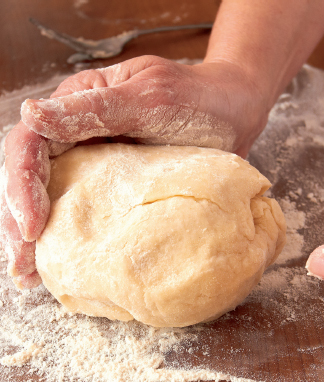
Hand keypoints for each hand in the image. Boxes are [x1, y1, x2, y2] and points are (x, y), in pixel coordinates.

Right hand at [1, 56, 269, 287]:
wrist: (235, 116)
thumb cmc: (198, 100)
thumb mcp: (149, 98)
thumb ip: (94, 108)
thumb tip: (31, 114)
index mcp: (78, 106)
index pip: (31, 143)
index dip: (22, 184)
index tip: (31, 226)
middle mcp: (79, 137)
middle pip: (31, 177)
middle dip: (19, 221)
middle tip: (22, 264)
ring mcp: (98, 165)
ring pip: (53, 199)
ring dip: (37, 238)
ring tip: (31, 275)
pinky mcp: (119, 189)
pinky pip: (87, 213)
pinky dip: (71, 239)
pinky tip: (61, 266)